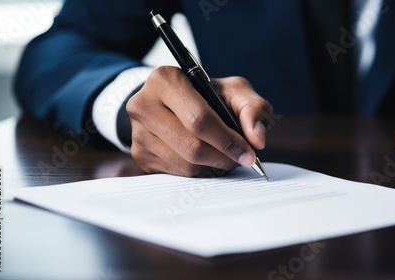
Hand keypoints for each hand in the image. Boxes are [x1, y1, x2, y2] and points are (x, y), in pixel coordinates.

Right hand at [126, 66, 272, 175]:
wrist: (176, 103)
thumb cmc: (208, 95)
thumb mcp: (234, 91)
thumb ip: (253, 108)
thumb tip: (257, 138)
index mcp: (165, 79)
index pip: (199, 119)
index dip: (228, 140)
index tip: (249, 152)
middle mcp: (143, 104)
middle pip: (192, 146)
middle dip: (223, 157)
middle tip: (240, 157)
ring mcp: (138, 132)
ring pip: (184, 164)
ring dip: (212, 166)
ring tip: (223, 155)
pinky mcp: (139, 155)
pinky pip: (175, 174)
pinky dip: (198, 171)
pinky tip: (205, 158)